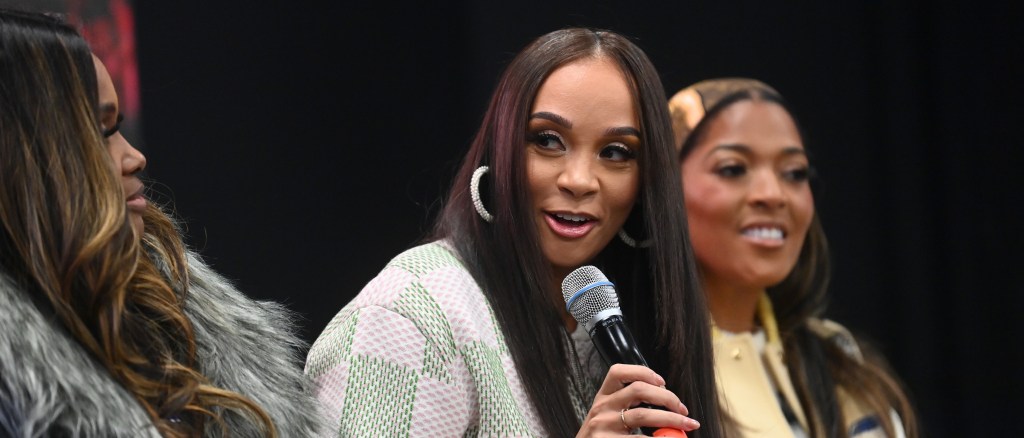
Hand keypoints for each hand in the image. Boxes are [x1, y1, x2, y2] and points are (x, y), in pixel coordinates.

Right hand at [576, 364, 699, 435]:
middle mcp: (602, 408)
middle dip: (667, 398)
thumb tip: (668, 407)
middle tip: (682, 410)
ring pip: (644, 415)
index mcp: (603, 397)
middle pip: (638, 390)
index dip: (643, 372)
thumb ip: (631, 406)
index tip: (662, 382)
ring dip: (672, 420)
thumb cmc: (602, 435)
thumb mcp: (608, 416)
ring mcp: (604, 425)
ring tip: (686, 425)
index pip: (618, 372)